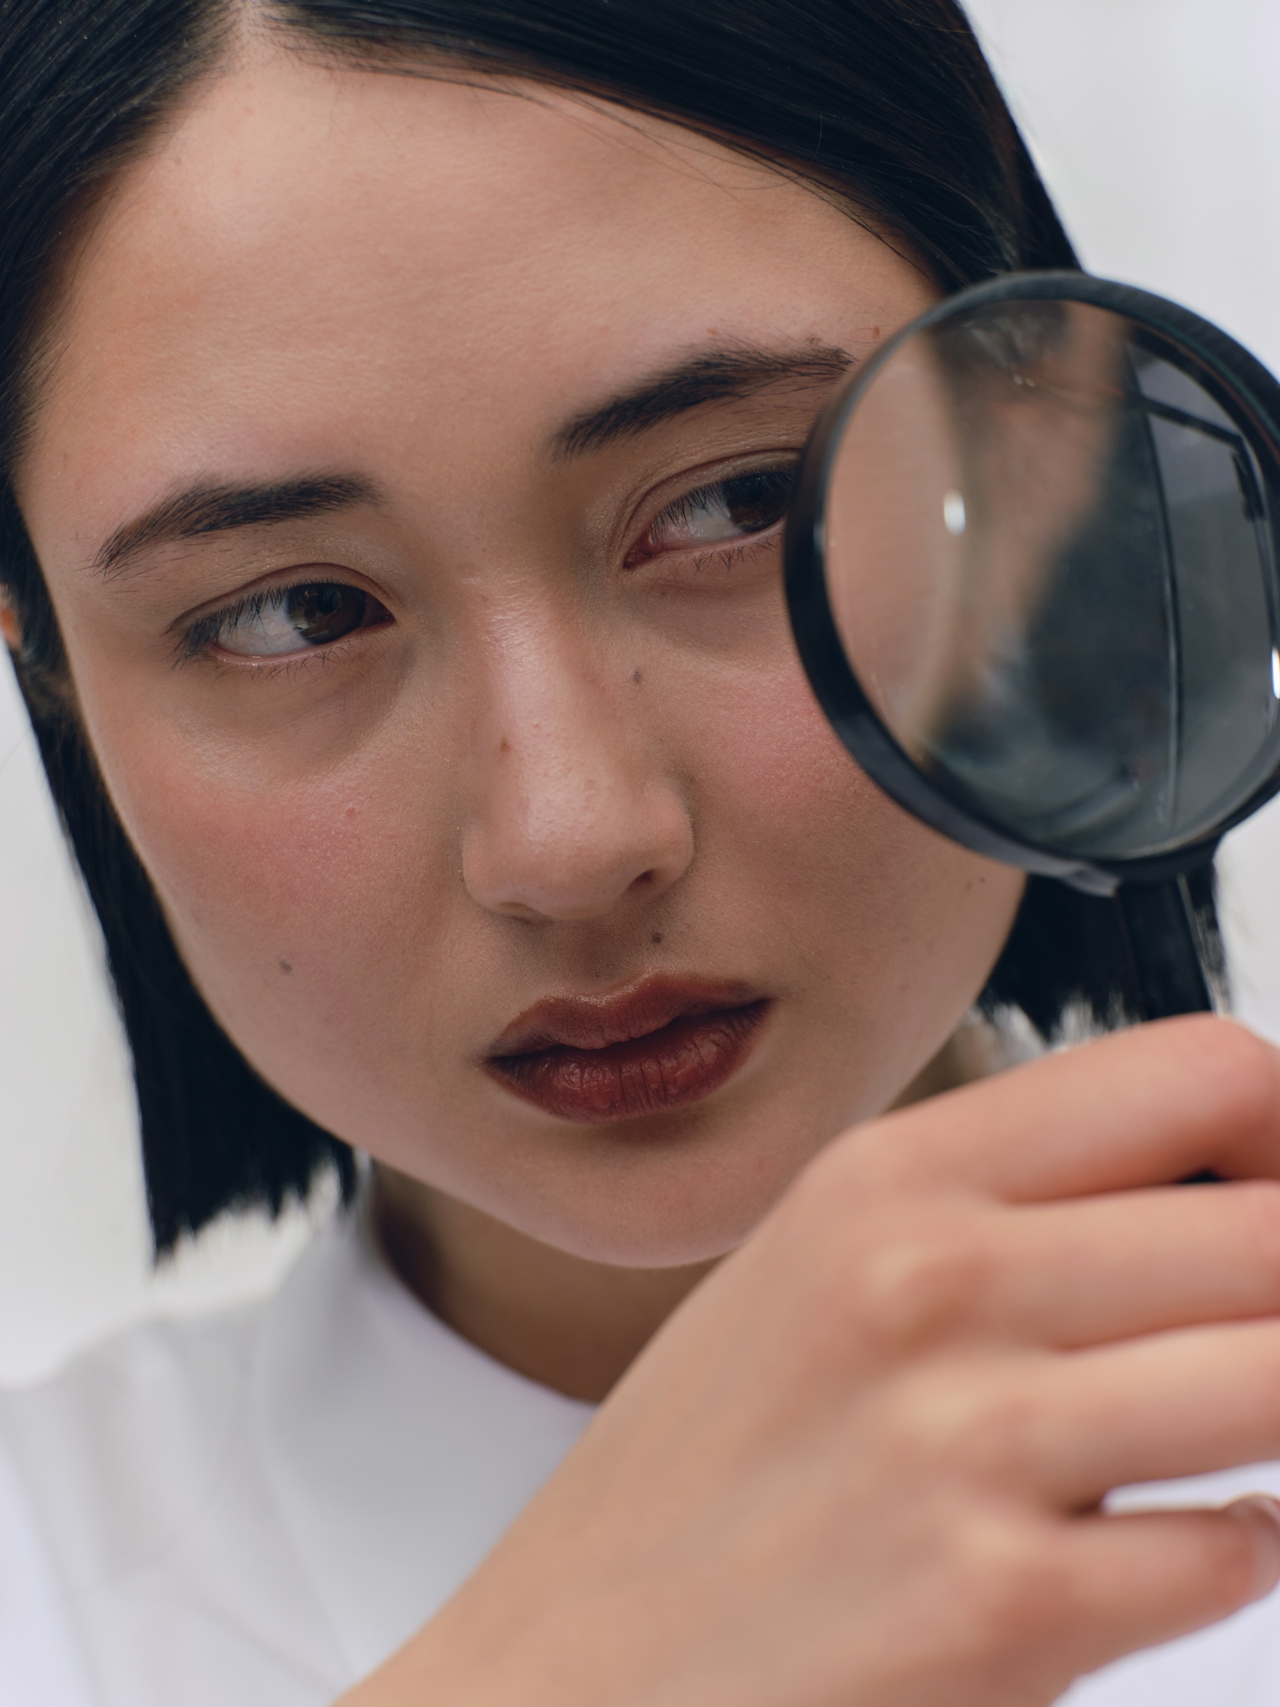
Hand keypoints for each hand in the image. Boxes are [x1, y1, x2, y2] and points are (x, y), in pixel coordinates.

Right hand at [340, 1016, 1279, 1706]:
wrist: (573, 1673)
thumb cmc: (700, 1480)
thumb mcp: (821, 1274)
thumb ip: (1003, 1213)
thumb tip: (1225, 1194)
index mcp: (886, 1175)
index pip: (1196, 1075)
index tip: (1275, 1196)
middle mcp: (924, 1276)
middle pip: (1271, 1230)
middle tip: (1243, 1337)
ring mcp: (961, 1436)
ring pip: (1276, 1376)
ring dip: (1266, 1423)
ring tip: (1203, 1442)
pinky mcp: (999, 1603)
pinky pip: (1232, 1551)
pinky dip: (1219, 1552)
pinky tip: (1129, 1550)